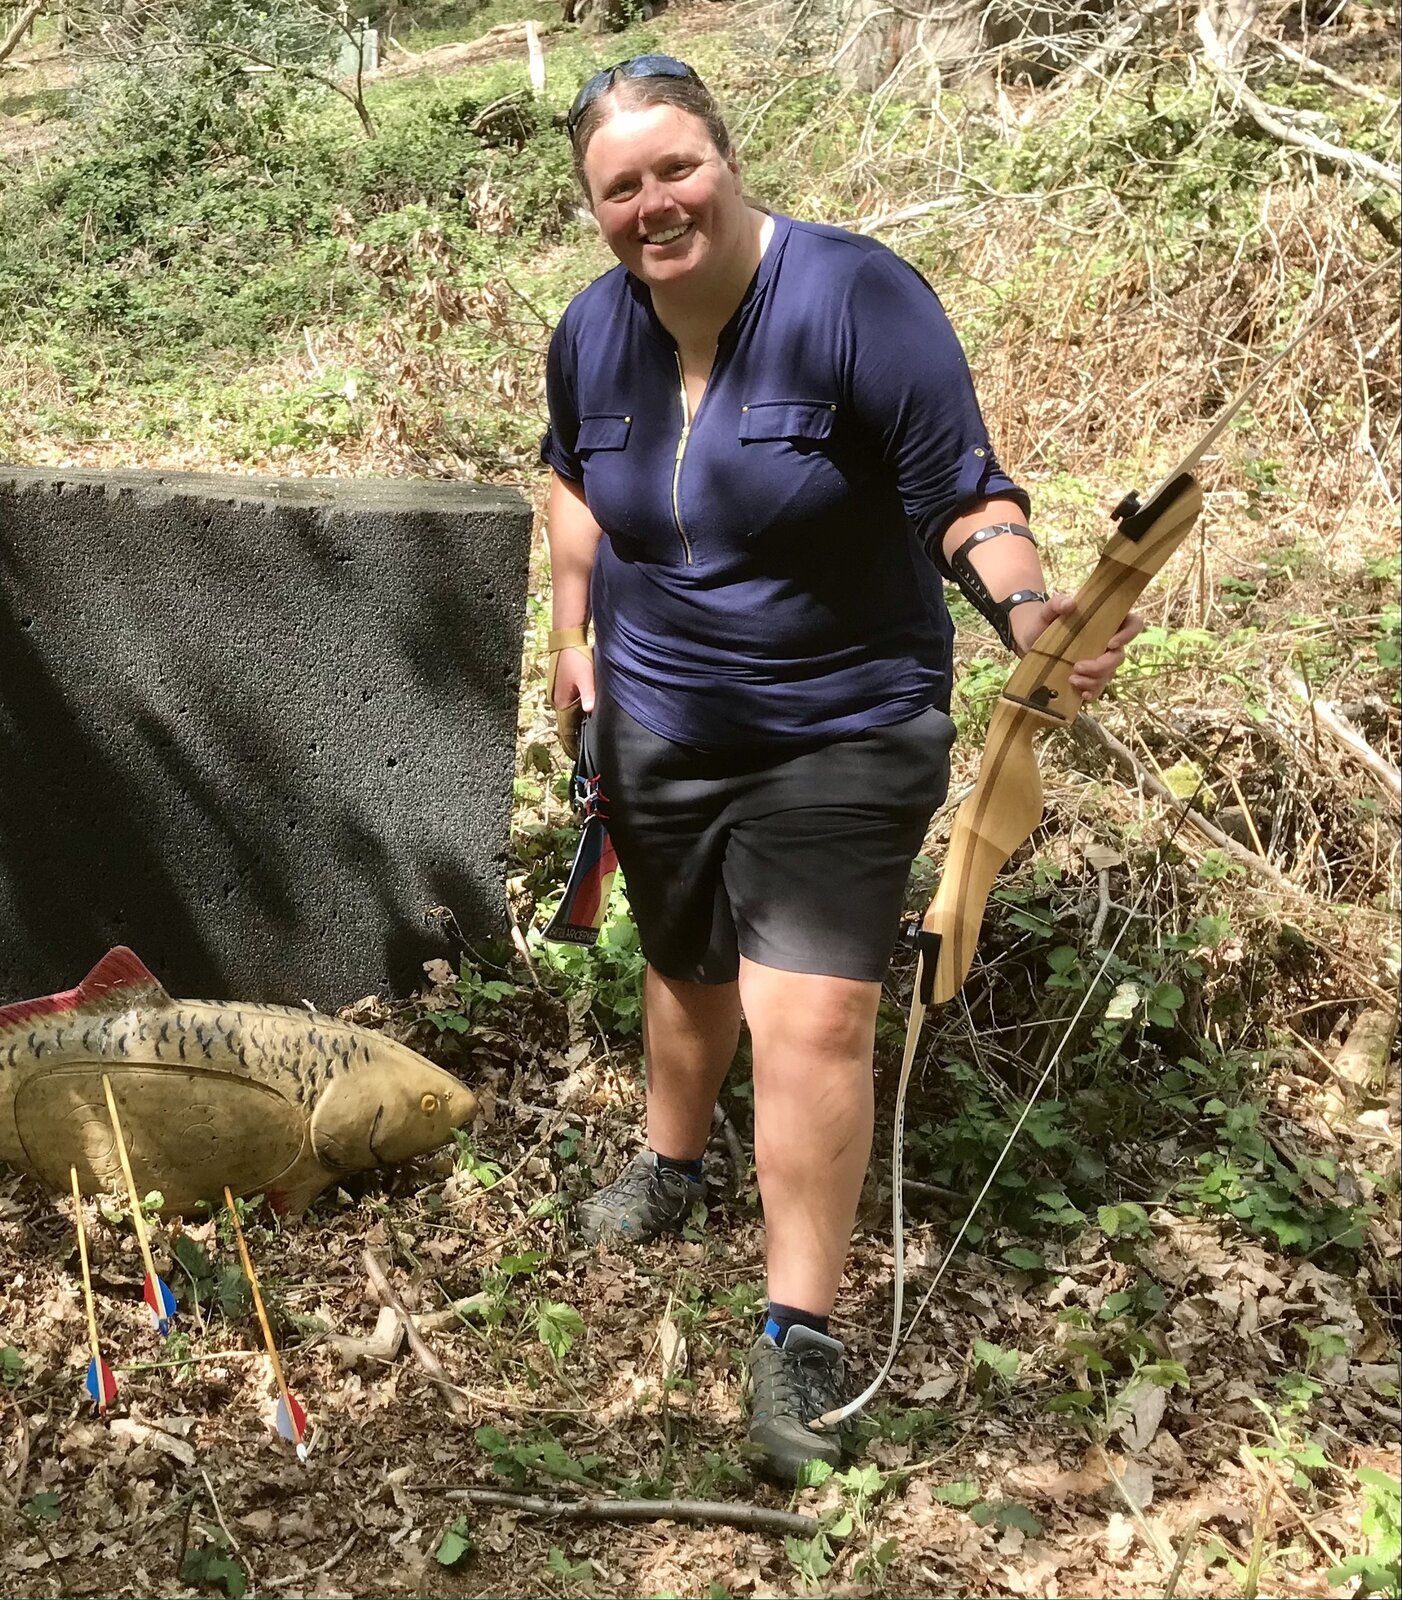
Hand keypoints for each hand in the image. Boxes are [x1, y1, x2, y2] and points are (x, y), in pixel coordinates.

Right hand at [551, 646, 595, 757]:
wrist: (568, 638)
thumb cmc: (577, 657)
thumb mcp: (586, 677)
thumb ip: (588, 695)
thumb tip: (589, 712)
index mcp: (561, 702)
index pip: (566, 730)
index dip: (573, 744)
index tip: (581, 756)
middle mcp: (557, 701)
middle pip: (569, 724)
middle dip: (578, 735)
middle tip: (592, 748)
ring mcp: (560, 695)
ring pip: (571, 715)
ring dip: (579, 724)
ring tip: (591, 735)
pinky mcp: (565, 688)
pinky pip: (572, 706)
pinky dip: (579, 713)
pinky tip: (589, 715)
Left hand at [1011, 594, 1144, 700]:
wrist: (1028, 641)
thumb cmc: (1043, 622)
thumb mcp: (1047, 611)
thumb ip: (1057, 603)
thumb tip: (1070, 604)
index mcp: (1106, 622)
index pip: (1133, 625)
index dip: (1129, 635)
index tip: (1110, 643)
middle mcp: (1107, 643)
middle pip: (1119, 657)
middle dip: (1101, 666)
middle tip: (1078, 666)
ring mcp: (1099, 662)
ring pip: (1109, 675)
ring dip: (1093, 680)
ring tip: (1071, 678)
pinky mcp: (1089, 677)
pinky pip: (1099, 689)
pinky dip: (1093, 693)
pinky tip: (1082, 695)